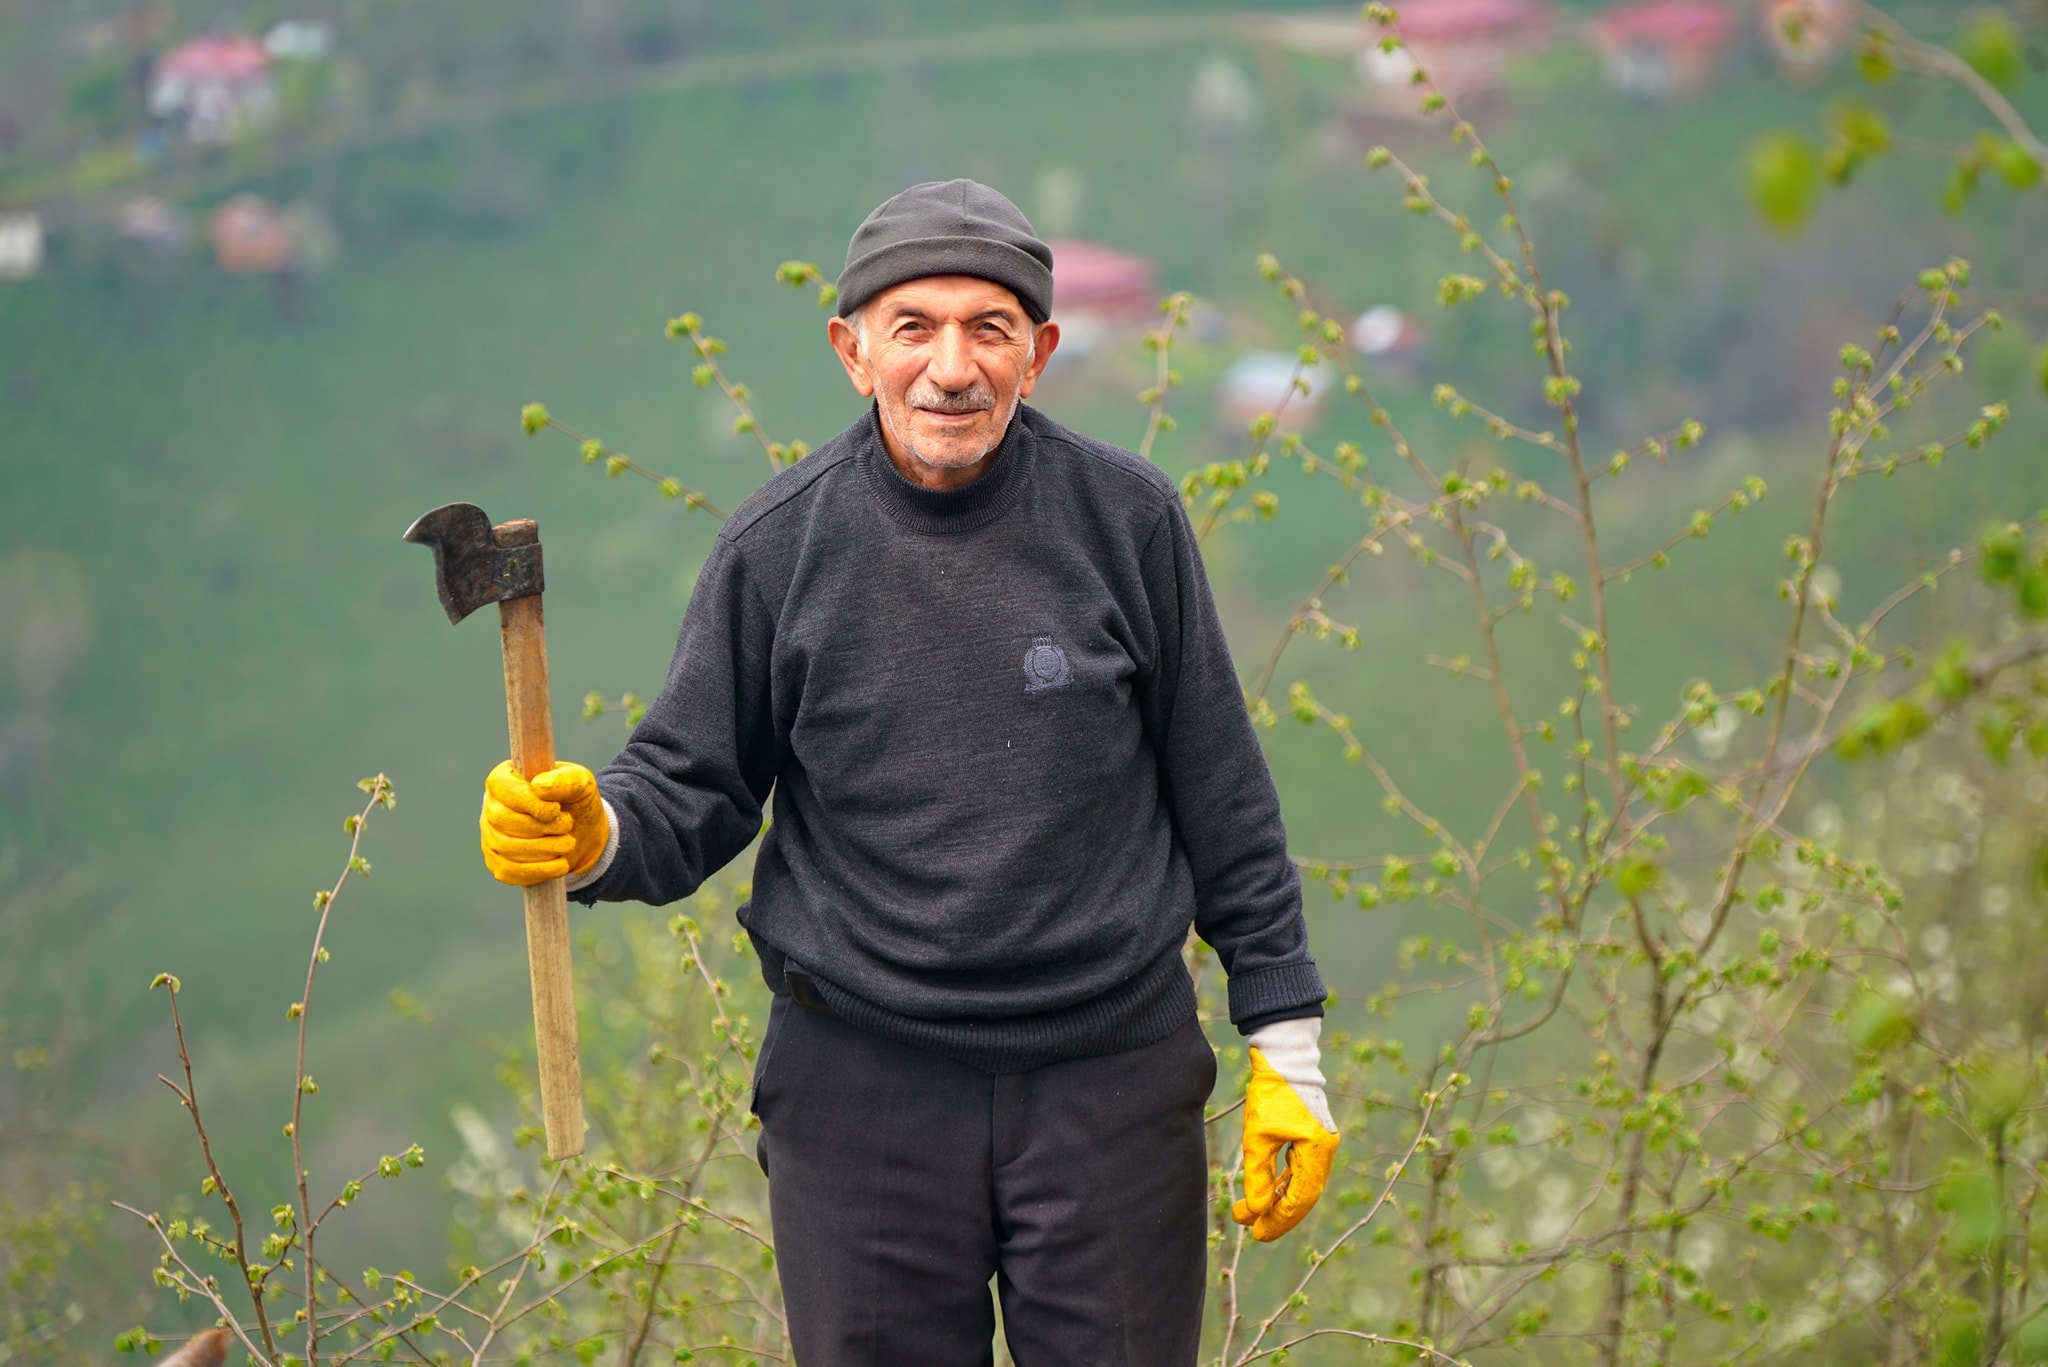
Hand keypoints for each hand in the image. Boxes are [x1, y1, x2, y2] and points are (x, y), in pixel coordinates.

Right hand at [479, 760, 610, 885]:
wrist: (584, 835)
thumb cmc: (576, 801)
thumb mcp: (581, 783)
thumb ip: (565, 779)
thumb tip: (538, 786)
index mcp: (505, 779)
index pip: (501, 786)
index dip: (528, 800)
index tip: (555, 809)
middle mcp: (492, 807)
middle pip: (502, 818)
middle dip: (541, 826)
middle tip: (567, 826)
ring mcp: (491, 837)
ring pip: (506, 847)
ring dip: (545, 848)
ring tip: (568, 843)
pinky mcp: (499, 864)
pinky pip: (510, 871)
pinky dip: (540, 870)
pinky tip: (561, 864)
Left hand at [1231, 1018, 1338, 1242]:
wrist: (1283, 1057)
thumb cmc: (1270, 1093)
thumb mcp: (1258, 1137)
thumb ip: (1258, 1175)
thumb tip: (1257, 1210)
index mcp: (1317, 1150)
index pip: (1300, 1198)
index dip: (1279, 1219)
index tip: (1256, 1232)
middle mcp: (1325, 1150)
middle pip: (1305, 1195)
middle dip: (1281, 1216)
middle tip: (1256, 1232)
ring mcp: (1322, 1143)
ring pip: (1304, 1184)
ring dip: (1282, 1201)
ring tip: (1258, 1216)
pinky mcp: (1313, 1137)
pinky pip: (1301, 1169)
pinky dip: (1286, 1184)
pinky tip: (1271, 1194)